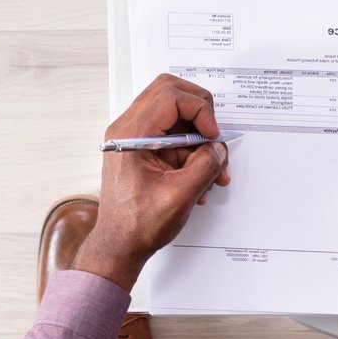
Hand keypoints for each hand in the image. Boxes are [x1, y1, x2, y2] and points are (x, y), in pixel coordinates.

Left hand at [78, 74, 235, 289]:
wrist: (119, 245)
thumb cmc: (137, 224)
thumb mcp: (181, 195)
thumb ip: (205, 165)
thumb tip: (218, 149)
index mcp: (131, 134)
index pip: (171, 97)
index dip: (200, 111)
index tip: (213, 137)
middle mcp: (128, 129)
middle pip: (170, 93)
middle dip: (200, 113)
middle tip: (214, 135)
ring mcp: (134, 138)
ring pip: (174, 115)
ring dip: (198, 139)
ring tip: (213, 170)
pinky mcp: (141, 150)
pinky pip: (172, 137)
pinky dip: (191, 152)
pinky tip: (200, 179)